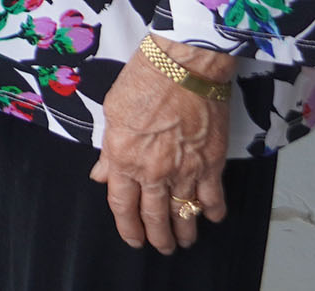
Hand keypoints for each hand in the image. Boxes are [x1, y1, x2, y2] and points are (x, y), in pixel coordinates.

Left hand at [91, 36, 235, 252]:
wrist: (183, 67)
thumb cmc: (144, 81)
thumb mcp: (112, 112)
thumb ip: (108, 150)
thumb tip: (101, 173)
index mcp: (124, 158)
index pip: (121, 204)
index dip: (126, 227)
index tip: (132, 238)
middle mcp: (153, 171)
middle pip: (154, 216)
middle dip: (156, 238)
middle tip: (160, 247)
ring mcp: (185, 170)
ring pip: (184, 214)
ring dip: (184, 231)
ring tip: (184, 241)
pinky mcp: (212, 164)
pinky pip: (214, 198)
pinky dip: (213, 211)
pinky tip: (211, 216)